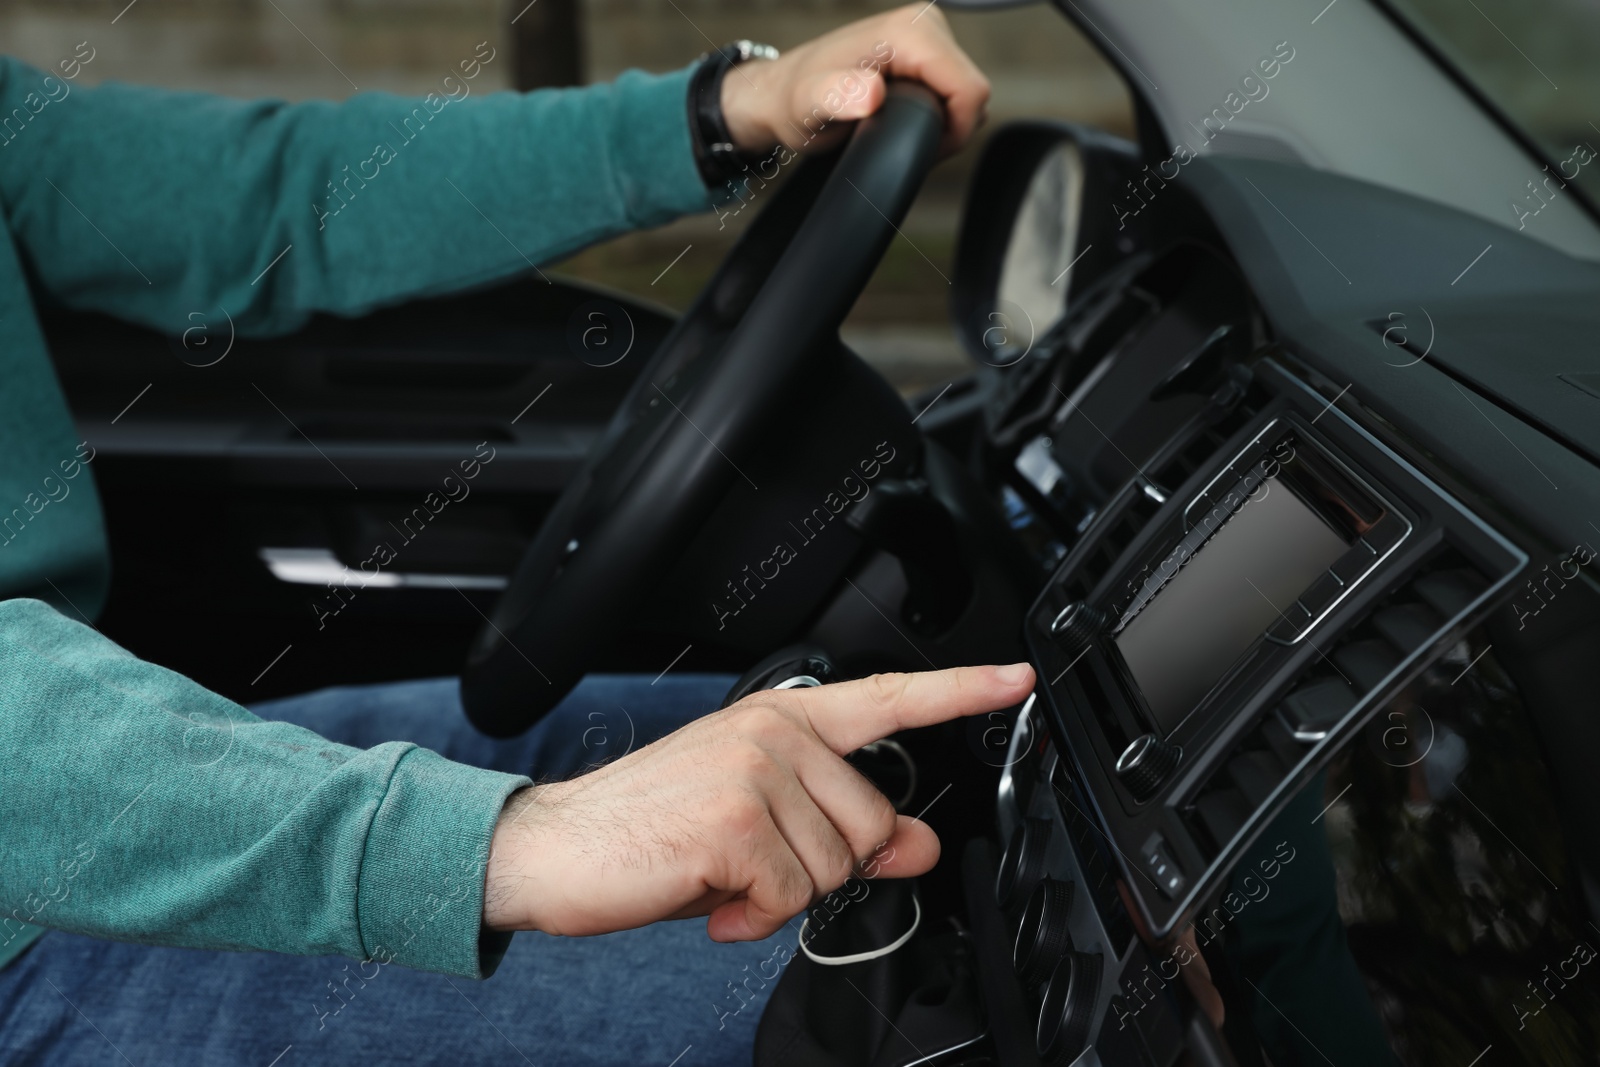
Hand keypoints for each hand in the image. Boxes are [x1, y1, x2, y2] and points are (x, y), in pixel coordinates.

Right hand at [483, 663, 1033, 940]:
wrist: (553, 847)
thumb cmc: (651, 831)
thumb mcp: (759, 827)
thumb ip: (842, 828)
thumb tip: (921, 845)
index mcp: (782, 720)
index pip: (888, 701)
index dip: (961, 692)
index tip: (1016, 679)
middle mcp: (774, 732)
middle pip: (871, 826)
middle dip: (822, 868)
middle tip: (753, 867)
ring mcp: (755, 770)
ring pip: (834, 867)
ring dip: (780, 896)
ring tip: (721, 877)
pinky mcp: (734, 818)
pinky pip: (788, 896)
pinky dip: (751, 918)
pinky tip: (709, 899)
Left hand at [719, 4, 990, 158]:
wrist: (783, 92)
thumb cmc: (794, 99)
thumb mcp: (809, 104)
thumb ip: (838, 96)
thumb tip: (871, 93)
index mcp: (908, 32)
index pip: (969, 87)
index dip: (954, 130)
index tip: (919, 147)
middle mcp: (923, 25)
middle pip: (972, 90)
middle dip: (948, 128)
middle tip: (902, 141)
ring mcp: (926, 37)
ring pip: (966, 93)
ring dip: (943, 123)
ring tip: (899, 131)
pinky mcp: (925, 53)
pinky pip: (954, 90)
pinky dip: (938, 114)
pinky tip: (904, 120)